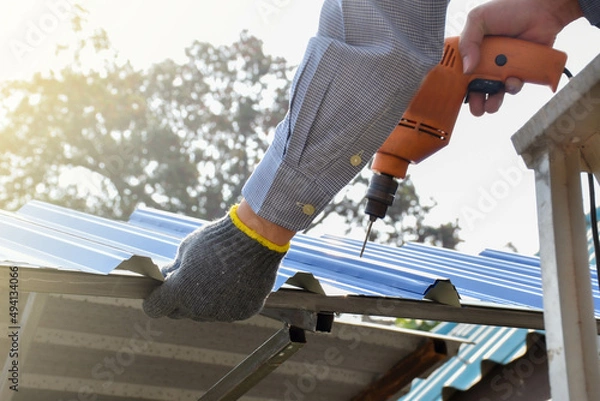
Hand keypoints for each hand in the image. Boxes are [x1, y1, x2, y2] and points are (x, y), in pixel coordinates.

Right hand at [459, 0, 583, 115]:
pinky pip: (513, 87)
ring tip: (491, 105)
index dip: (457, 85)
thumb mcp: (480, 19)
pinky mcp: (519, 72)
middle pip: (475, 87)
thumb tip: (466, 69)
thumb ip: (468, 40)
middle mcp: (485, 61)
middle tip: (476, 108)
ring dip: (492, 101)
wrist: (543, 11)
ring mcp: (502, 68)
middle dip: (475, 100)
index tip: (455, 95)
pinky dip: (512, 87)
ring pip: (494, 91)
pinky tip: (514, 80)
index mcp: (472, 50)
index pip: (459, 72)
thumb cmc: (511, 10)